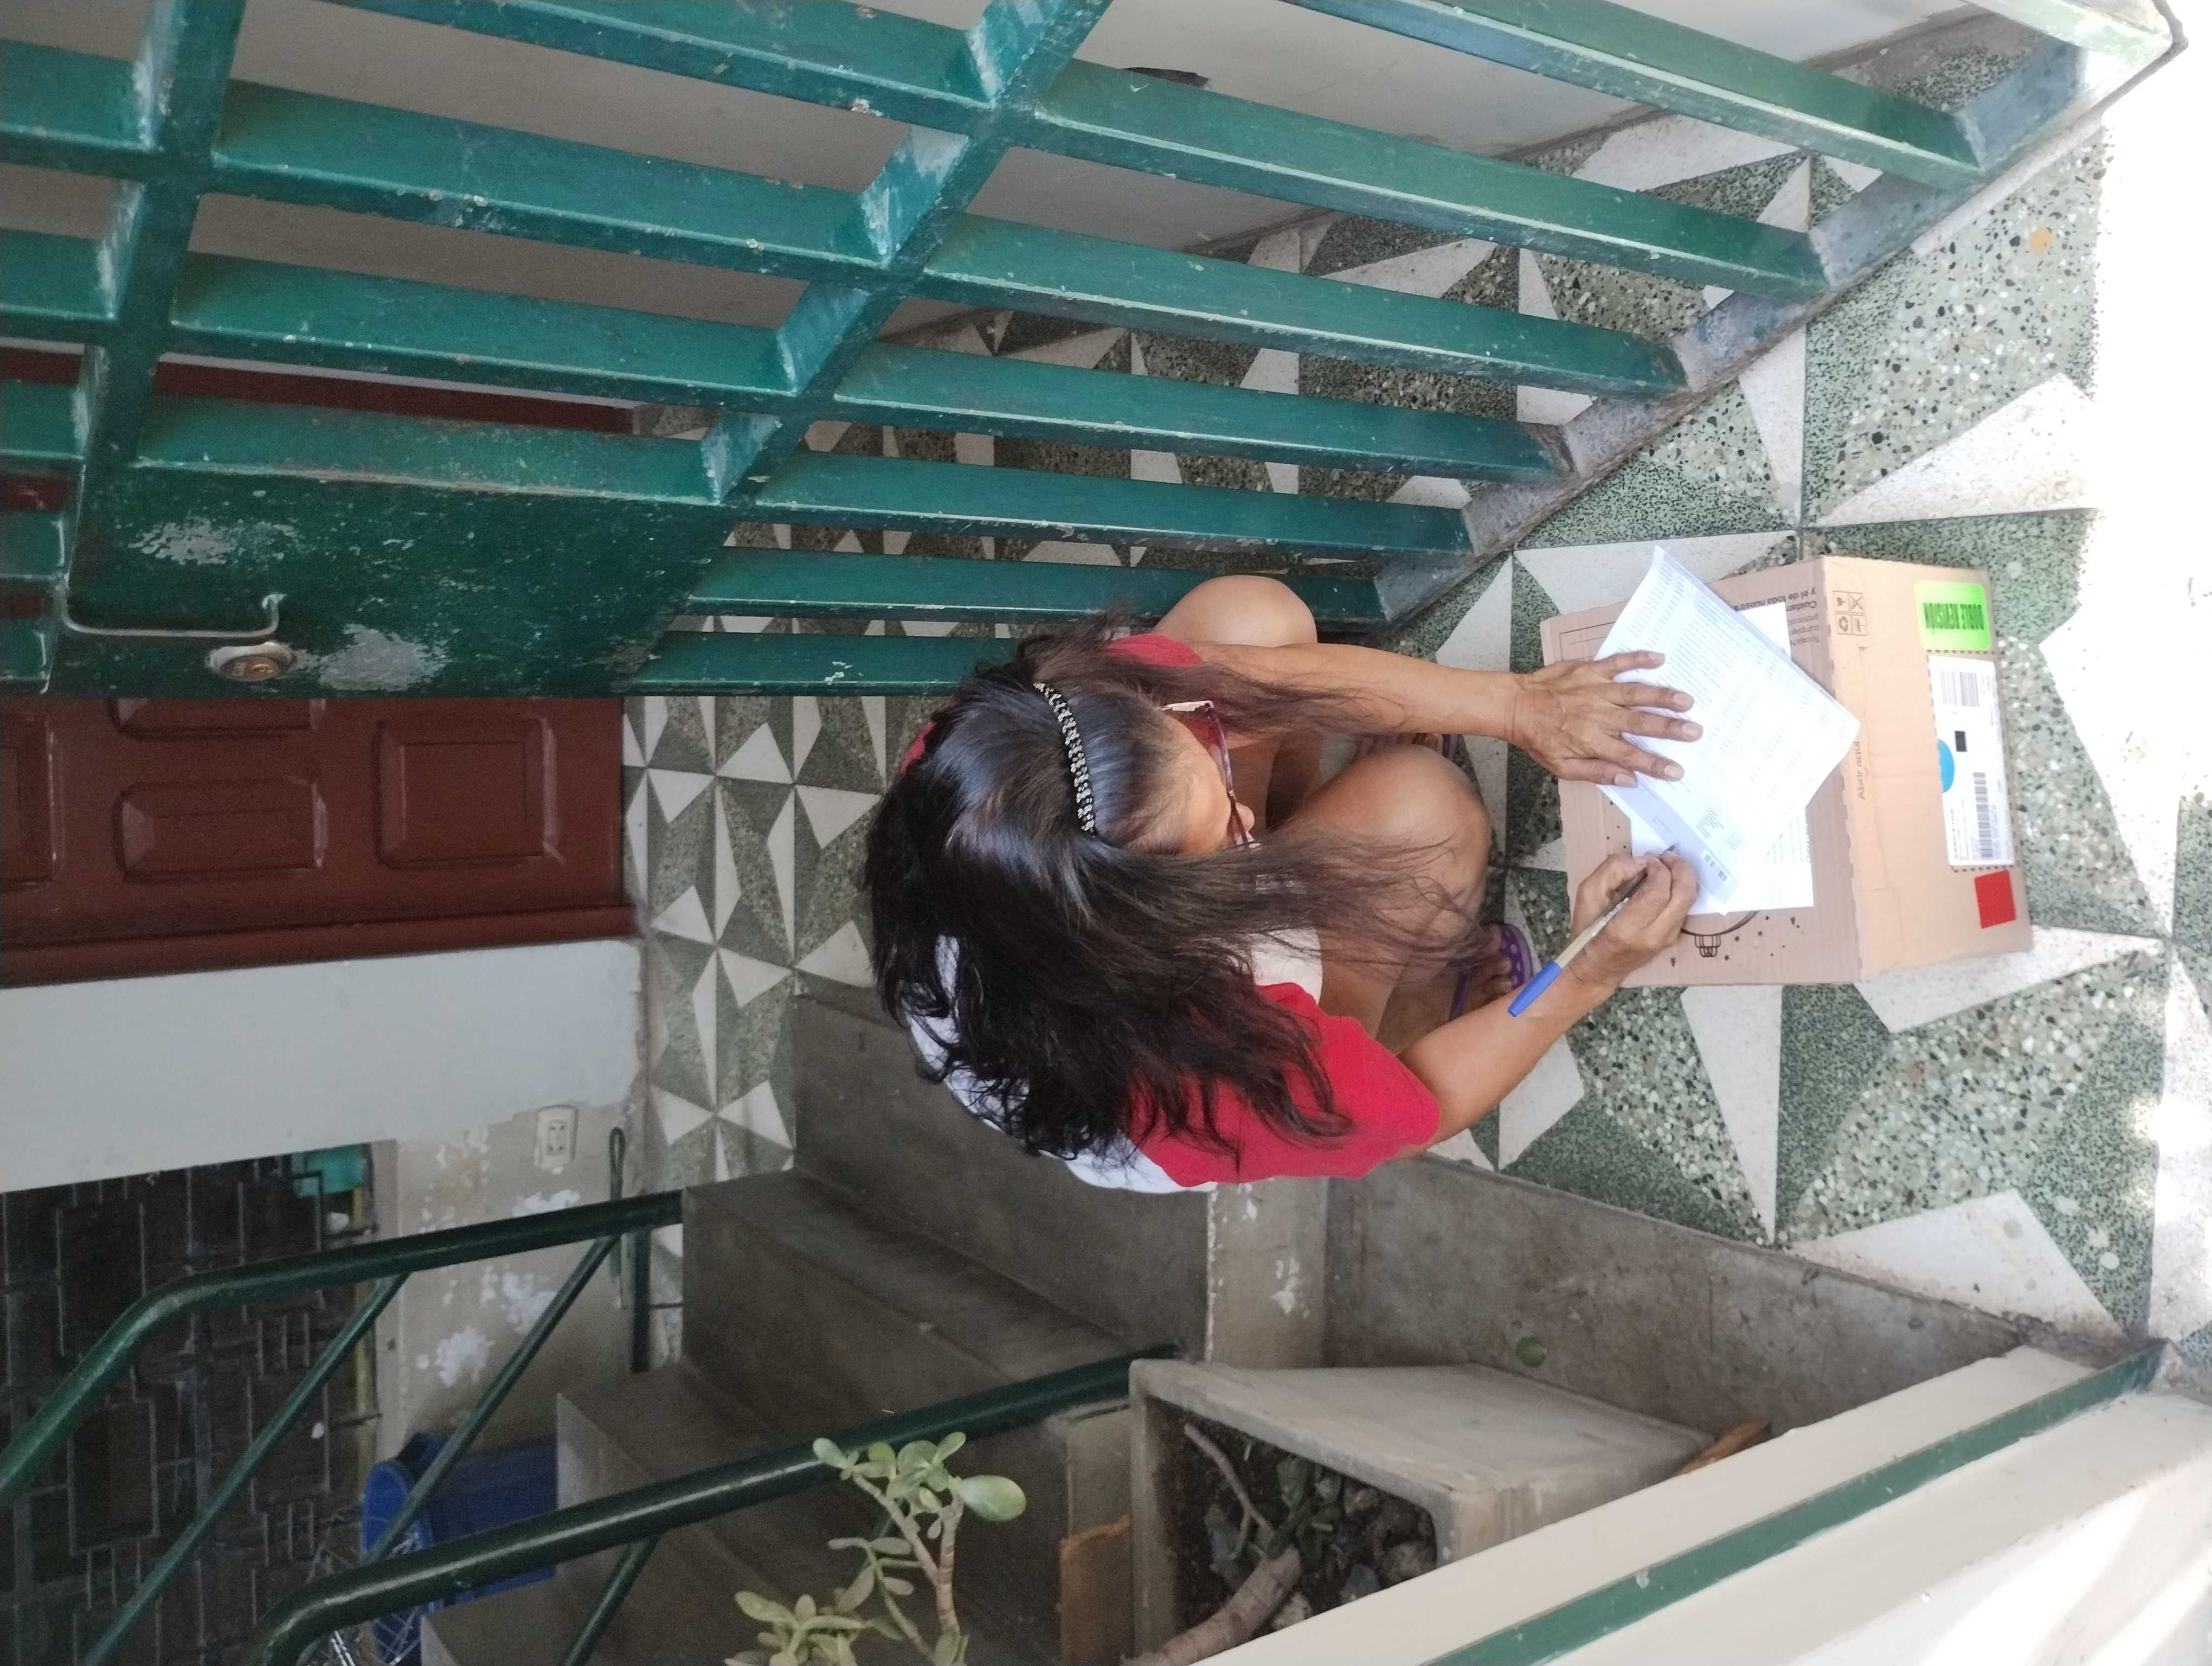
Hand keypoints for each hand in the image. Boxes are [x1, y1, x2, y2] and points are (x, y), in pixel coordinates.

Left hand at [1509, 652, 1699, 785]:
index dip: (1655, 765)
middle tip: (1695, 731)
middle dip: (1669, 729)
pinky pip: (1617, 663)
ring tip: (1686, 700)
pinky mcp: (1590, 670)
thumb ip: (1596, 773)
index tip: (1677, 771)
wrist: (1516, 705)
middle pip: (1639, 724)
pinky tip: (1659, 657)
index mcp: (1592, 742)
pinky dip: (1638, 659)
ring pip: (1634, 693)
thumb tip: (1629, 780)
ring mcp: (1595, 690)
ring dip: (1661, 696)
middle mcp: (1598, 716)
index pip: (1630, 757)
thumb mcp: (1562, 767)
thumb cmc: (1540, 739)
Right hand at [1564, 853, 1698, 991]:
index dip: (1658, 869)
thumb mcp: (1587, 895)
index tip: (1647, 861)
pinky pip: (1684, 908)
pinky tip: (1664, 884)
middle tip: (1667, 857)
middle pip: (1684, 895)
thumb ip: (1611, 871)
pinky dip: (1679, 890)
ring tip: (1666, 868)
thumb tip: (1641, 862)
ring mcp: (1667, 939)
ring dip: (1682, 878)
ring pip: (1688, 901)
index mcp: (1628, 928)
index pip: (1658, 892)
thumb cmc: (1588, 930)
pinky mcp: (1672, 938)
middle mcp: (1654, 935)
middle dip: (1680, 869)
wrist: (1598, 967)